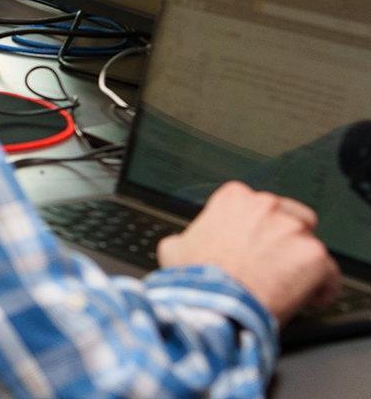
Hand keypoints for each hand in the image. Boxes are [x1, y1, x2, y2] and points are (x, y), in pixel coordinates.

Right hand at [157, 180, 340, 322]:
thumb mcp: (175, 249)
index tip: (255, 245)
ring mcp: (293, 229)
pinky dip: (320, 287)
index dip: (258, 228)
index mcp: (234, 199)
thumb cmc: (197, 280)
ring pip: (310, 245)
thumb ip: (186, 238)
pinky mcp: (314, 255)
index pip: (258, 206)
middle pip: (291, 218)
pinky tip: (305, 299)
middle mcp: (266, 206)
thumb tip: (182, 243)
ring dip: (301, 263)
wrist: (216, 304)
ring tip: (288, 285)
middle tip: (273, 264)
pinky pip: (329, 273)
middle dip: (285, 240)